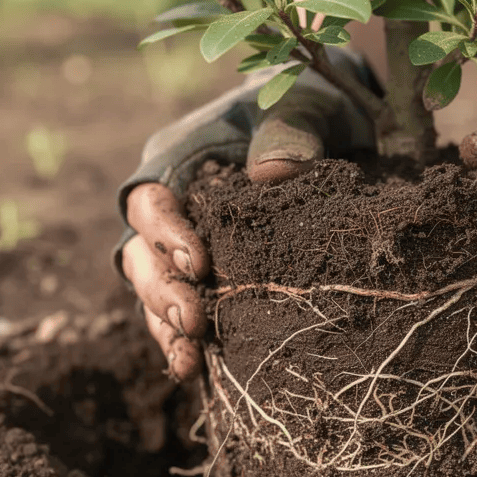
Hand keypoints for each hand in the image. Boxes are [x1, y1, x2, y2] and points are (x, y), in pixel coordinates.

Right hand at [115, 54, 375, 378]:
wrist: (335, 126)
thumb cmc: (310, 105)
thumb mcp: (306, 105)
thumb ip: (290, 129)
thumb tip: (272, 173)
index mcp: (177, 160)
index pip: (150, 202)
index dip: (166, 235)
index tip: (200, 264)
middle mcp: (169, 208)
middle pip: (141, 256)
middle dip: (162, 292)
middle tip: (194, 321)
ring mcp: (182, 247)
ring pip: (152, 292)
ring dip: (166, 326)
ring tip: (190, 359)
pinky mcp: (208, 279)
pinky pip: (181, 315)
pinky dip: (185, 343)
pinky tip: (197, 372)